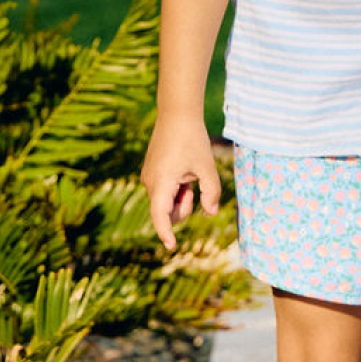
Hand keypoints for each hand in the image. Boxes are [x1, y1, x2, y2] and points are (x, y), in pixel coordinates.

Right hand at [140, 112, 220, 250]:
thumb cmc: (193, 139)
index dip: (166, 232)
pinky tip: (183, 170)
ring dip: (181, 197)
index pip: (160, 215)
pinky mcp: (150, 173)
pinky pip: (164, 192)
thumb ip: (212, 191)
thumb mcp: (207, 166)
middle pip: (167, 212)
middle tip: (194, 186)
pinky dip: (176, 189)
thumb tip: (211, 212)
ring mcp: (148, 177)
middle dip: (184, 207)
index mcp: (161, 182)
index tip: (172, 246)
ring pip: (166, 202)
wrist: (177, 115)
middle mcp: (150, 182)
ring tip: (189, 175)